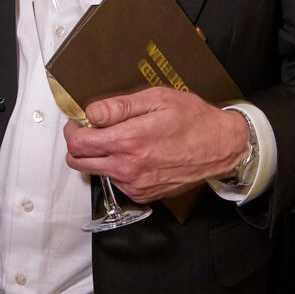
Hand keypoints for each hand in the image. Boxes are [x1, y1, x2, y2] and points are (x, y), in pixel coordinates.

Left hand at [61, 87, 245, 202]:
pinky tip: (135, 154)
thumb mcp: (157, 99)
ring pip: (96, 172)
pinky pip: (116, 182)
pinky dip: (117, 168)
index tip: (79, 122)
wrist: (221, 147)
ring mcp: (135, 185)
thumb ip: (119, 107)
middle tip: (91, 131)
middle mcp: (129, 168)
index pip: (78, 143)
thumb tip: (92, 112)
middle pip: (79, 162)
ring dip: (99, 157)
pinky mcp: (143, 194)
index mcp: (129, 141)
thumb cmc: (194, 120)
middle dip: (78, 145)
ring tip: (120, 140)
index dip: (73, 130)